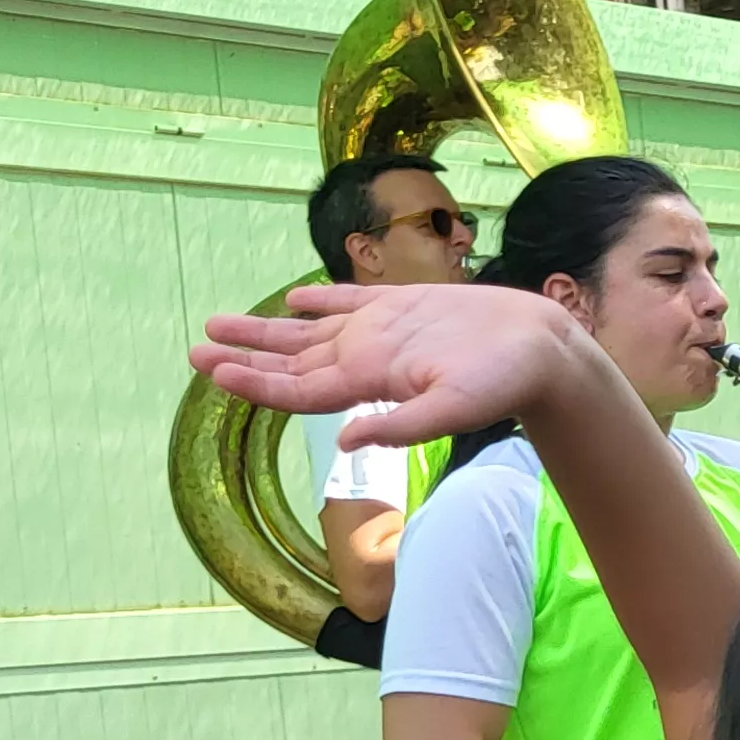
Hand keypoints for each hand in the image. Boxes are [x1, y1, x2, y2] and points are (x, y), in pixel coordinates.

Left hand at [192, 282, 601, 453]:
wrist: (543, 351)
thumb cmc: (504, 382)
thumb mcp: (455, 409)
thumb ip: (404, 427)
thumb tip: (351, 442)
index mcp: (370, 381)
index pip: (299, 387)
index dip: (255, 381)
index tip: (214, 372)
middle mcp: (366, 358)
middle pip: (292, 361)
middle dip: (243, 356)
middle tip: (195, 348)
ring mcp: (382, 331)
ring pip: (309, 331)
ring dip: (265, 330)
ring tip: (220, 324)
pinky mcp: (405, 307)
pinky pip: (351, 301)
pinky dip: (320, 299)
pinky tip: (295, 297)